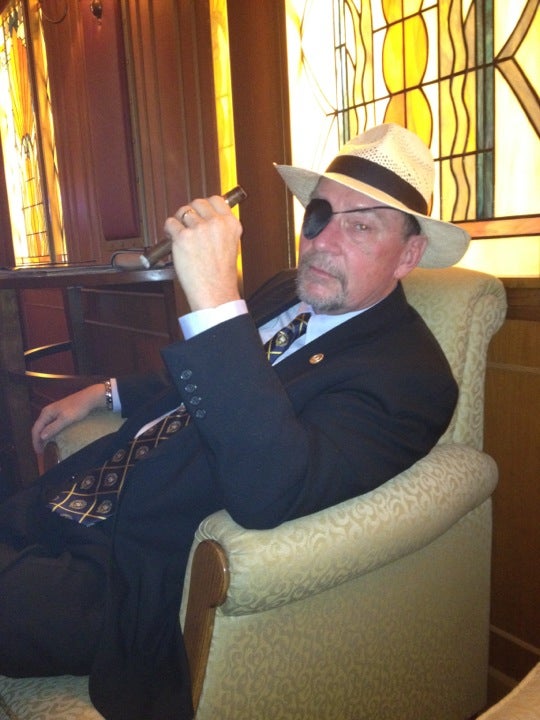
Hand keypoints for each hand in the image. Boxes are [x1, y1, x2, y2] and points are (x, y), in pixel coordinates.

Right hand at [32, 383, 106, 454]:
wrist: (89, 398)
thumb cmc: (78, 408)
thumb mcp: (66, 419)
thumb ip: (53, 427)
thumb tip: (41, 437)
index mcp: (46, 413)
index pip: (36, 429)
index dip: (35, 441)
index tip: (39, 452)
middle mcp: (47, 412)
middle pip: (38, 428)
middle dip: (38, 440)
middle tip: (41, 452)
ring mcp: (53, 412)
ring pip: (44, 426)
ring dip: (43, 437)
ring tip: (46, 447)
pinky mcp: (59, 413)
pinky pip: (50, 424)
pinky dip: (49, 432)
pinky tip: (53, 437)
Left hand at [163, 195, 242, 310]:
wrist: (214, 292)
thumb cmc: (221, 275)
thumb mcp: (232, 245)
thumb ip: (221, 228)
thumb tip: (207, 217)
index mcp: (231, 224)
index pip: (216, 199)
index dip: (206, 205)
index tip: (201, 211)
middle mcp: (216, 224)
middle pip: (197, 202)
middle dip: (191, 212)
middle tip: (188, 224)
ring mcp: (199, 229)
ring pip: (183, 211)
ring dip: (179, 221)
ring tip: (181, 234)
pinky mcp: (183, 237)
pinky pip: (170, 223)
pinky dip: (169, 230)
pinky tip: (174, 240)